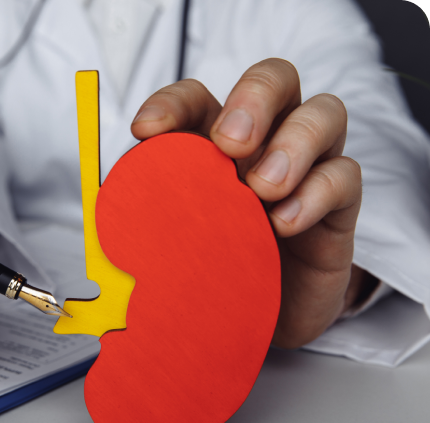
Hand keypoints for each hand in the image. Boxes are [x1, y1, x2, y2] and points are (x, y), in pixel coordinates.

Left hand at [131, 58, 370, 347]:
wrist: (252, 321)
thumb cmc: (208, 272)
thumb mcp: (168, 246)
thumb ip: (144, 222)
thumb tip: (100, 218)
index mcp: (212, 143)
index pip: (196, 99)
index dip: (171, 104)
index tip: (145, 131)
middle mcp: (262, 143)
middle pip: (274, 79)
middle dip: (253, 100)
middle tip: (230, 143)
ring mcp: (304, 169)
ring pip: (323, 114)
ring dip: (292, 143)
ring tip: (261, 189)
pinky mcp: (337, 207)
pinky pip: (344, 176)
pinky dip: (316, 192)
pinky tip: (284, 224)